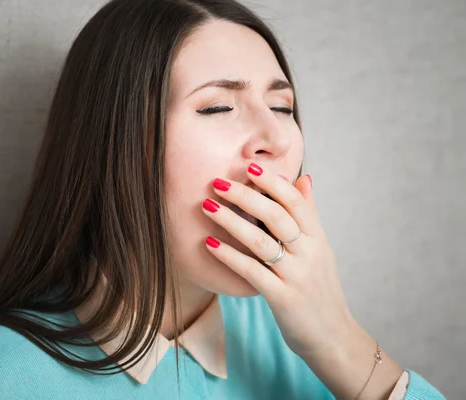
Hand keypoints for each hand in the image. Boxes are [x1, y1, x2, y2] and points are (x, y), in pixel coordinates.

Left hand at [201, 161, 357, 359]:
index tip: (249, 166)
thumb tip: (304, 178)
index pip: (296, 202)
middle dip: (245, 195)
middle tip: (217, 182)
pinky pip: (252, 272)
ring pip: (261, 241)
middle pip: (277, 216)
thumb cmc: (319, 289)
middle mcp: (310, 254)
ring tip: (207, 206)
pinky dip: (229, 256)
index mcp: (317, 239)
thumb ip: (310, 214)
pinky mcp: (283, 299)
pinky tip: (210, 244)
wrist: (333, 336)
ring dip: (231, 221)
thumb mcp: (321, 249)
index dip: (272, 182)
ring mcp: (297, 277)